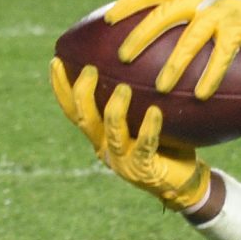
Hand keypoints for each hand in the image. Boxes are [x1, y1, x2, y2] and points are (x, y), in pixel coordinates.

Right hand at [51, 60, 210, 210]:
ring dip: (115, 108)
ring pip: (111, 131)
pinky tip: (155, 111)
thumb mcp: (146, 118)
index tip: (56, 61)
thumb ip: (137, 97)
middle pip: (84, 118)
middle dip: (82, 93)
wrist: (184, 183)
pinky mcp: (143, 169)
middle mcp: (104, 148)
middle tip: (89, 68)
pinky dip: (149, 127)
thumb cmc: (168, 144)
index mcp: (99, 136)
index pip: (73, 110)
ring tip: (124, 88)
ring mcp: (122, 161)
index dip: (61, 88)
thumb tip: (139, 56)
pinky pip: (145, 144)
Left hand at [106, 0, 240, 98]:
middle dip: (138, 37)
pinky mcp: (240, 26)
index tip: (107, 19)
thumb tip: (180, 13)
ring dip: (173, 65)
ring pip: (188, 40)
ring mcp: (220, 11)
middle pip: (162, 16)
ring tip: (160, 87)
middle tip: (121, 58)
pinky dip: (211, 75)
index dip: (128, 4)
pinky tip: (202, 94)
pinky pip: (221, 55)